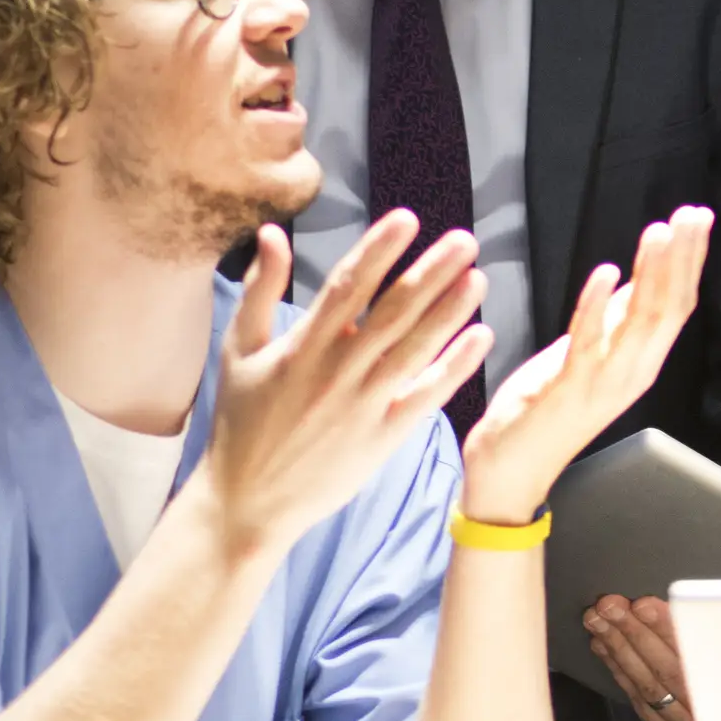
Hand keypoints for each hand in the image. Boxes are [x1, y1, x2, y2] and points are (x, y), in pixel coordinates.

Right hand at [196, 215, 492, 565]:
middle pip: (393, 312)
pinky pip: (426, 396)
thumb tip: (271, 233)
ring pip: (416, 350)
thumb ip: (259, 290)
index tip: (406, 220)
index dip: (378, 250)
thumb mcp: (239, 350)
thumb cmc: (240, 422)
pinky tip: (481, 337)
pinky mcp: (383, 439)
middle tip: (464, 240)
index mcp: (302, 346)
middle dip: (432, 272)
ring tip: (478, 278)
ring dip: (451, 312)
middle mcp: (337, 372)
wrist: (247, 500)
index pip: (348, 287)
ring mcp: (364, 406)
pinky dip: (455, 367)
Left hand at [460, 206, 715, 520]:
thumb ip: (614, 322)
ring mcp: (604, 383)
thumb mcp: (585, 356)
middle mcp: (633, 372)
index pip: (677, 305)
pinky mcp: (569, 390)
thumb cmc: (546, 410)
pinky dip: (599, 306)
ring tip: (659, 232)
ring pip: (641, 323)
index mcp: (639, 362)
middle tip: (691, 215)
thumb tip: (636, 281)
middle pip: (669, 309)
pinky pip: (590, 345)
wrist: (511, 473)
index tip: (697, 218)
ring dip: (652, 275)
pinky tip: (606, 272)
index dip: (690, 262)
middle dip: (682, 259)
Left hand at [584, 593, 697, 720]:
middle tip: (607, 605)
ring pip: (646, 682)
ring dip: (617, 648)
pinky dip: (619, 670)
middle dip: (632, 632)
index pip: (693, 652)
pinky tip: (603, 647)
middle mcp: (709, 710)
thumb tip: (661, 606)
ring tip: (597, 620)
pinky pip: (638, 698)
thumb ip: (706, 634)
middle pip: (663, 667)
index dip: (665, 627)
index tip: (643, 605)